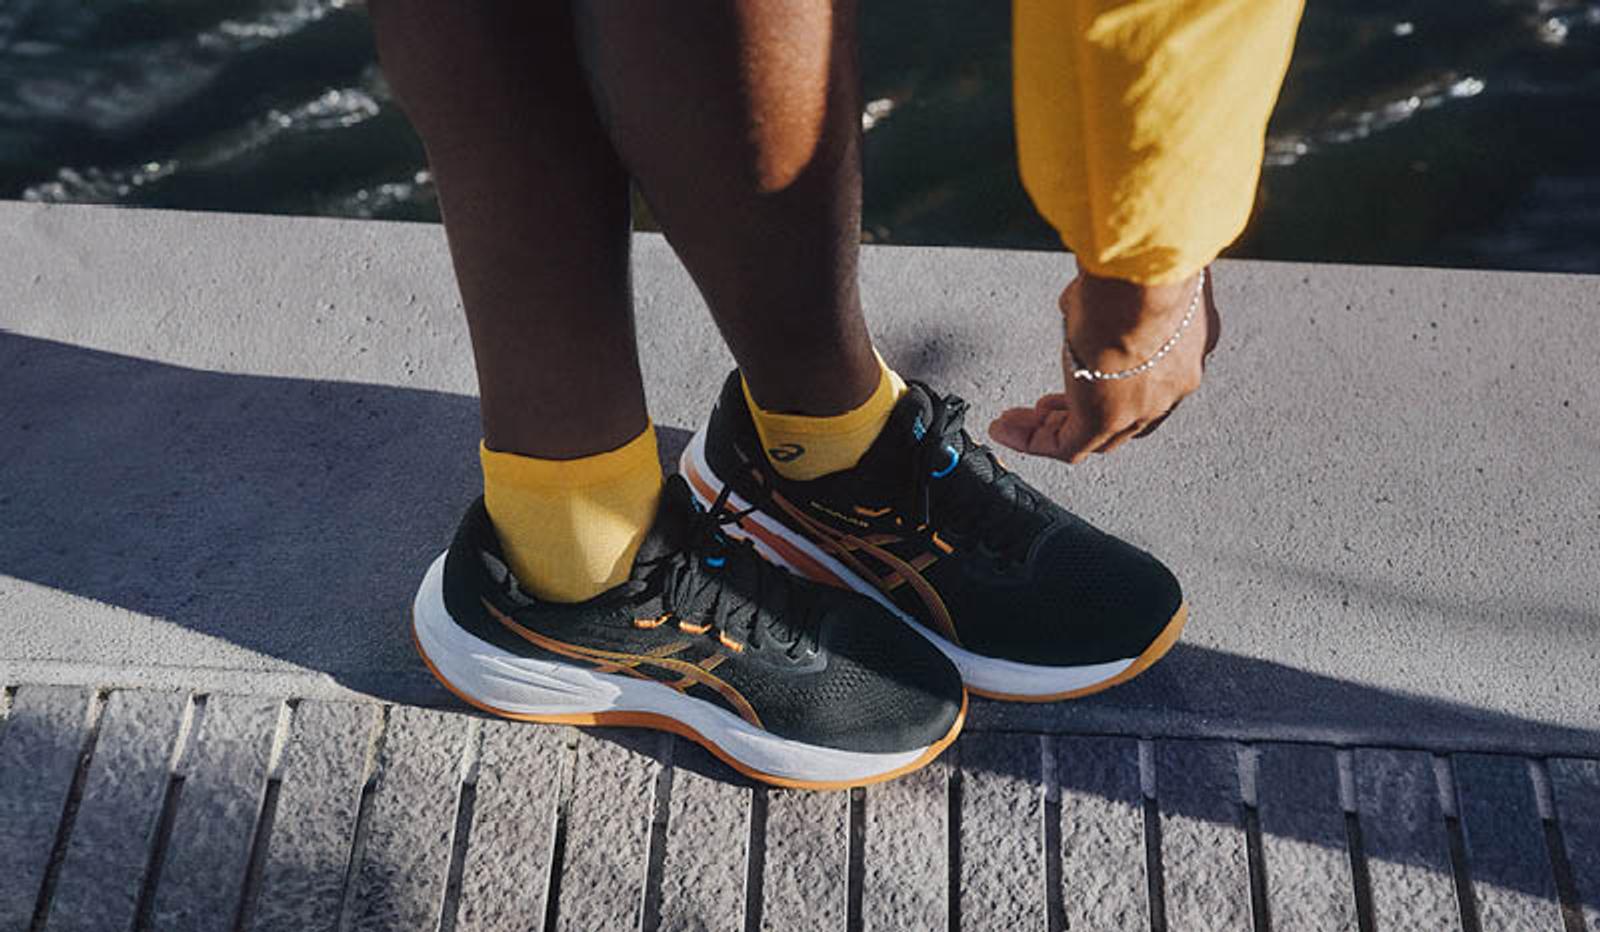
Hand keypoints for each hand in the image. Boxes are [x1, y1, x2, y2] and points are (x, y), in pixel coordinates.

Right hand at [988, 265, 1219, 462]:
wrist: (1144, 280)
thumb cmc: (1144, 266)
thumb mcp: (1125, 277)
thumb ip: (1105, 292)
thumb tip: (1081, 296)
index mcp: (1184, 345)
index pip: (1151, 379)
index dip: (1114, 382)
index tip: (1082, 373)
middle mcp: (1171, 383)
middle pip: (1125, 417)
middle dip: (1082, 412)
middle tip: (1048, 407)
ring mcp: (1141, 406)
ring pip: (1096, 436)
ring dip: (1054, 428)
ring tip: (1017, 420)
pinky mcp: (1105, 419)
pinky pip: (1066, 445)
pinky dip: (1032, 441)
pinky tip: (1006, 429)